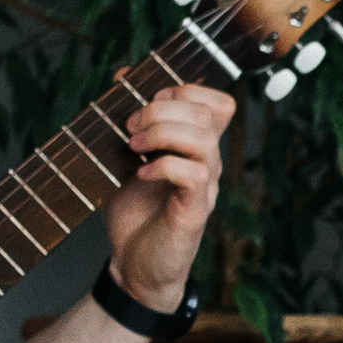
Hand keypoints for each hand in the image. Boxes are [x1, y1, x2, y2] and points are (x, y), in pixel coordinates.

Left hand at [101, 81, 233, 309]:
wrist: (133, 268)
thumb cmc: (133, 214)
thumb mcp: (123, 157)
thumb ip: (127, 119)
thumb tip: (123, 74)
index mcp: (196, 147)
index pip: (219, 102)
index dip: (187, 90)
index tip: (150, 103)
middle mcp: (207, 164)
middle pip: (207, 113)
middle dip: (162, 109)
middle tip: (130, 129)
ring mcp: (205, 187)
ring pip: (203, 139)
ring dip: (161, 134)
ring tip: (133, 149)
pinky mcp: (194, 211)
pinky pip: (192, 174)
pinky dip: (162, 166)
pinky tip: (141, 175)